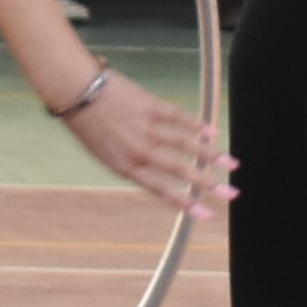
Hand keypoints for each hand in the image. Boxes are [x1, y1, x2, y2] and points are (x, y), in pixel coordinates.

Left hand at [52, 63, 235, 219]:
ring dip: (211, 155)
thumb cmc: (86, 122)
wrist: (75, 91)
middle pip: (181, 171)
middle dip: (208, 184)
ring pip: (185, 145)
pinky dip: (196, 125)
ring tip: (231, 164)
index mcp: (125, 167)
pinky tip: (211, 132)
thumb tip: (154, 167)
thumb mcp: (104, 152)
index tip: (207, 215)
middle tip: (231, 194)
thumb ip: (130, 162)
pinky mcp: (150, 106)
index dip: (187, 204)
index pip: (162, 190)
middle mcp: (139, 151)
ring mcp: (146, 128)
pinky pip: (178, 118)